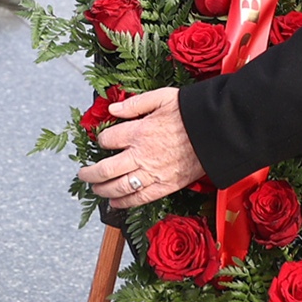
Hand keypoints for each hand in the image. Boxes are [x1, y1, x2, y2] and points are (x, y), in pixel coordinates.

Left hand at [76, 87, 206, 208]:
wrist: (217, 132)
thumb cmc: (192, 113)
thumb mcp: (162, 97)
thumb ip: (134, 104)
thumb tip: (113, 109)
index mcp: (139, 131)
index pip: (108, 139)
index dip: (101, 140)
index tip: (102, 141)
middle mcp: (142, 155)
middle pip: (106, 169)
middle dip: (90, 173)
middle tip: (83, 173)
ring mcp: (153, 173)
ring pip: (119, 187)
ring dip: (102, 189)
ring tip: (95, 188)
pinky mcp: (166, 186)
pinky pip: (139, 198)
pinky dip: (124, 203)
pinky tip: (114, 203)